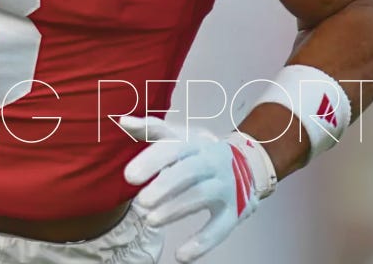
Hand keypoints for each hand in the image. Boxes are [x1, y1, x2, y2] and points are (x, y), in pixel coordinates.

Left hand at [120, 116, 276, 262]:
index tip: (128, 176)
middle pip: (189, 171)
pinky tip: (180, 256)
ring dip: (175, 210)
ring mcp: (225, 187)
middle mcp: (212, 162)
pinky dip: (201, 244)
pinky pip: (219, 229)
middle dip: (165, 186)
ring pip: (202, 197)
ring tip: (150, 221)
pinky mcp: (234, 212)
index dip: (151, 160)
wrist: (248, 165)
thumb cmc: (199, 152)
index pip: (173, 148)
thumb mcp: (179, 137)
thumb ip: (151, 130)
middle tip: (141, 202)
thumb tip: (124, 121)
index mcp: (195, 143)